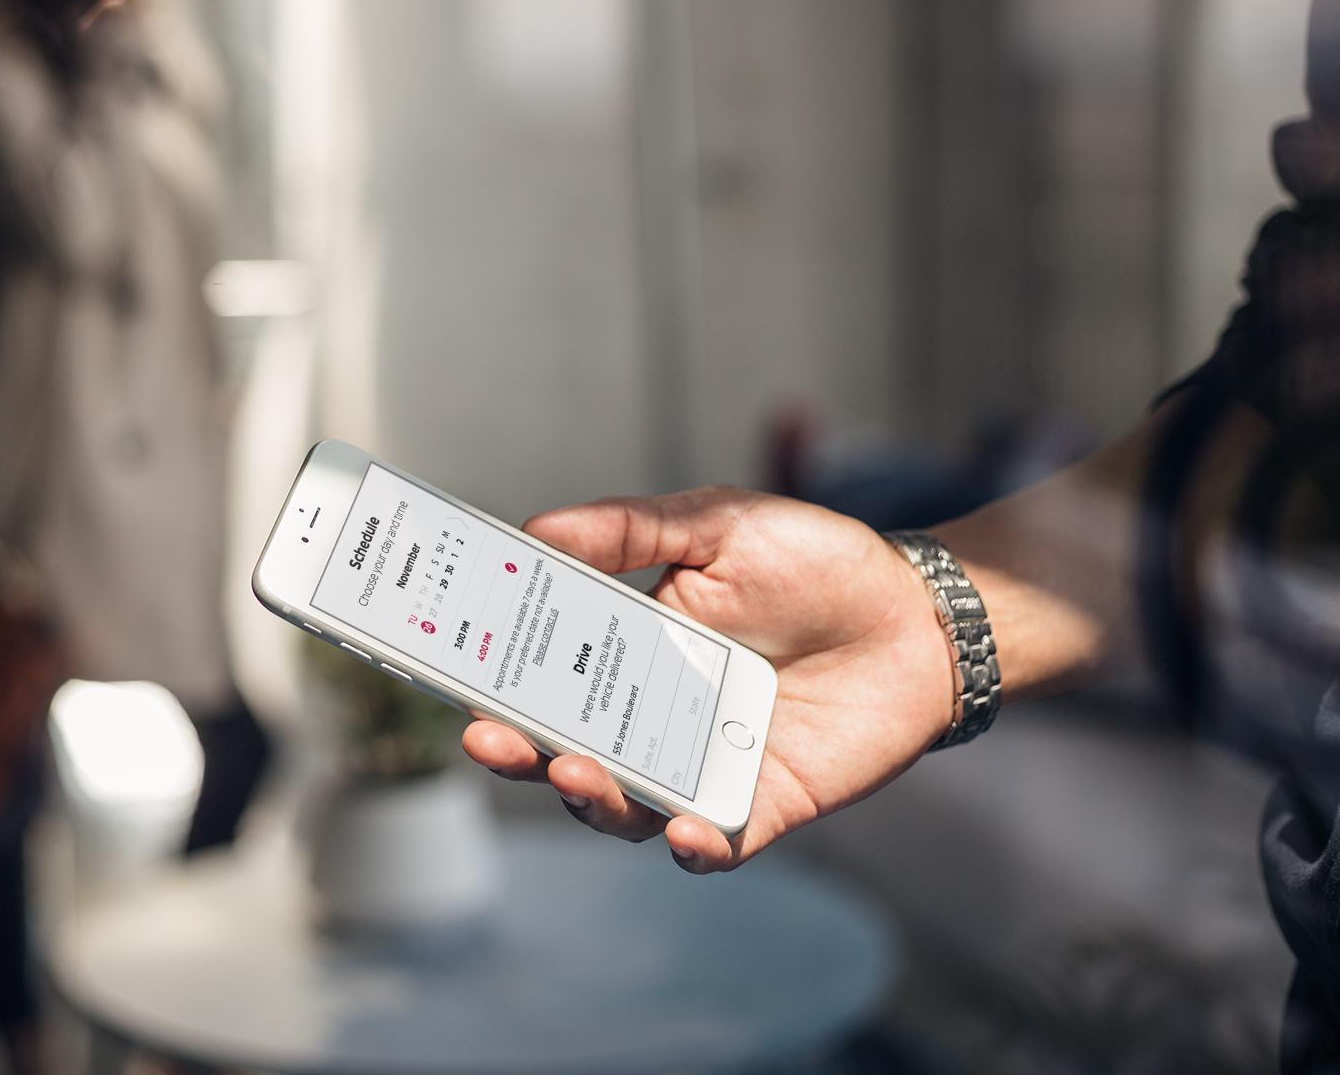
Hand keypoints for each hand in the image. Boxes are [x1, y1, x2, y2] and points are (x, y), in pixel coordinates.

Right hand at [462, 487, 955, 872]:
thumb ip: (629, 531)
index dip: (494, 681)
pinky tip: (685, 834)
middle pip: (564, 750)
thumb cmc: (816, 562)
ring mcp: (704, 767)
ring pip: (627, 808)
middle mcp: (654, 718)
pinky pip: (717, 844)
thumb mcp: (715, 524)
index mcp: (628, 651)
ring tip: (574, 773)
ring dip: (592, 799)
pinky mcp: (764, 806)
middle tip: (487, 736)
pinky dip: (695, 848)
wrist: (921, 611)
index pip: (543, 676)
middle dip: (519, 751)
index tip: (451, 672)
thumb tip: (536, 528)